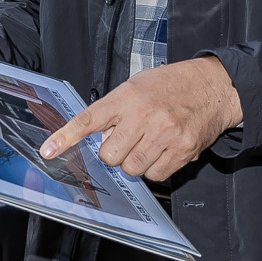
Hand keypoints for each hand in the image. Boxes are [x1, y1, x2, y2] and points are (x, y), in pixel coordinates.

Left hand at [41, 55, 241, 180]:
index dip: (66, 137)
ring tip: (148, 143)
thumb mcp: (136, 87)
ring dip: (135, 161)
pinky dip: (155, 168)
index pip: (89, 120)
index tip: (48, 150)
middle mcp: (145, 116)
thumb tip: (97, 139)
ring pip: (132, 169)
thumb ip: (114, 111)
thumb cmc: (171, 85)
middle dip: (114, 153)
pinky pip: (156, 175)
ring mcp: (165, 134)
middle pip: (110, 155)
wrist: (213, 87)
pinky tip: (163, 150)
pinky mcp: (183, 151)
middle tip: (128, 139)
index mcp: (128, 96)